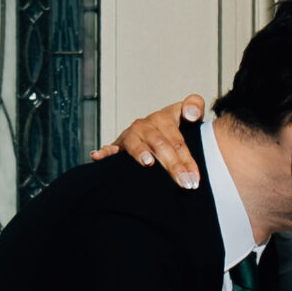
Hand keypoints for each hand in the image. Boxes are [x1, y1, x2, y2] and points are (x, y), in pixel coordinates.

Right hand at [91, 97, 206, 188]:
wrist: (157, 125)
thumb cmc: (174, 125)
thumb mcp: (186, 113)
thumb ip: (194, 107)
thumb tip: (191, 114)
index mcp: (163, 118)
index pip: (177, 141)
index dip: (187, 159)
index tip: (194, 177)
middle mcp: (145, 125)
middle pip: (160, 145)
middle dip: (173, 165)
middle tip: (183, 183)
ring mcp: (131, 135)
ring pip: (136, 144)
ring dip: (140, 152)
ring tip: (148, 162)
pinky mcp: (119, 144)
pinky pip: (110, 148)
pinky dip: (104, 152)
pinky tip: (97, 156)